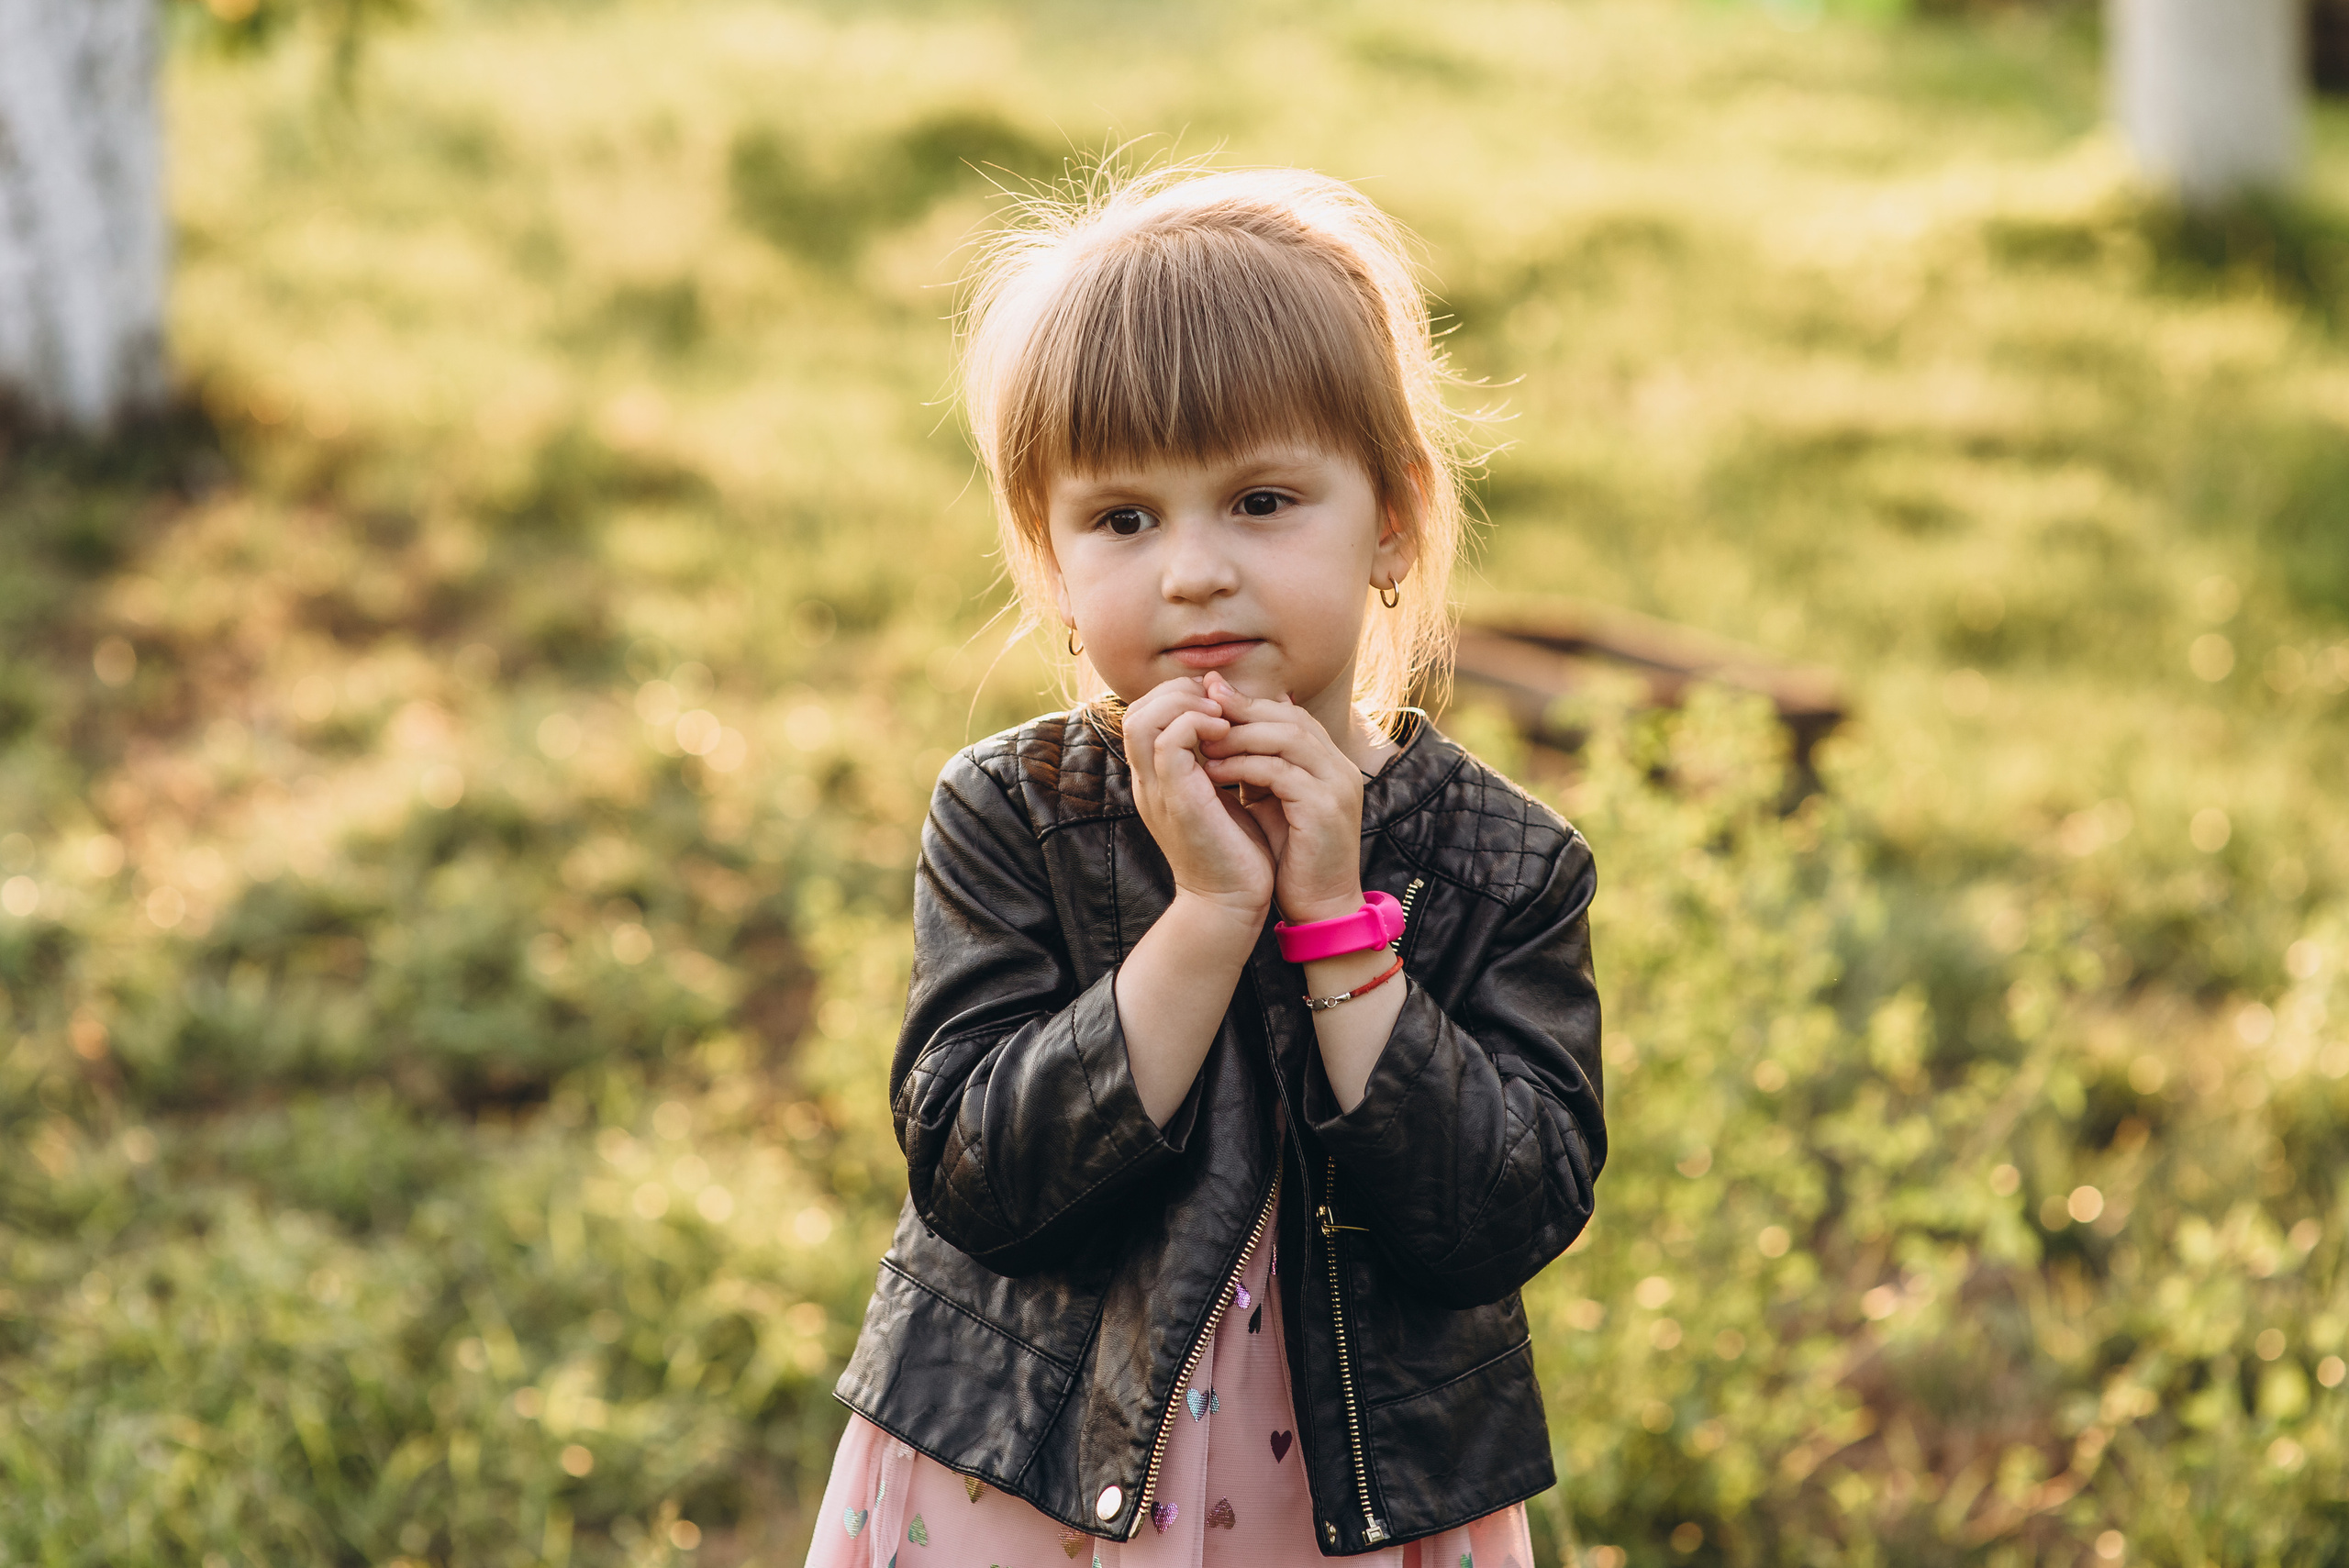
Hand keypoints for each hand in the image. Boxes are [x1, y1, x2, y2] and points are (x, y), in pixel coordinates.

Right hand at [1122, 675, 1276, 924]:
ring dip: (1185, 705)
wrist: (1233, 903)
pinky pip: (1167, 744)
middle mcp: (1148, 782)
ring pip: (1143, 719)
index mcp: (1158, 780)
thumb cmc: (1237, 853)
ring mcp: (1156, 791)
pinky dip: (1196, 725)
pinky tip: (1226, 733)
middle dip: (1179, 693)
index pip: (1145, 715)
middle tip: (1220, 704)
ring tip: (1222, 715)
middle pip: (1137, 710)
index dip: (1179, 695)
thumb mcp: (1225, 795)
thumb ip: (1220, 761)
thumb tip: (1236, 722)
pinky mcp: (1175, 799)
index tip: (1220, 703)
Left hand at [1194, 670, 1364, 924]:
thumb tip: (1221, 733)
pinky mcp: (1324, 808)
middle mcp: (1339, 767)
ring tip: (1200, 739)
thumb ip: (1256, 767)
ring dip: (1238, 735)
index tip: (1207, 698)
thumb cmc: (1291, 858)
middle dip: (1241, 709)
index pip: (1290, 713)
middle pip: (1289, 716)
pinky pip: (1279, 772)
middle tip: (1199, 705)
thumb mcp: (1272, 802)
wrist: (1320, 908)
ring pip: (1286, 737)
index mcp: (1329, 762)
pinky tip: (1212, 771)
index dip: (1248, 703)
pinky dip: (1242, 766)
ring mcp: (1337, 785)